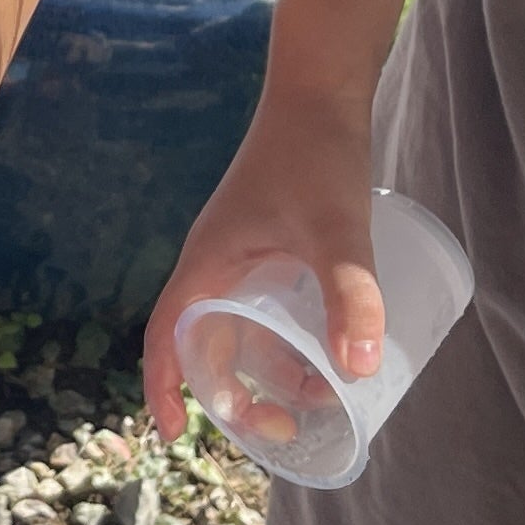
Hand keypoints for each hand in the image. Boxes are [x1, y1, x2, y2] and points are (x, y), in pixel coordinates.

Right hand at [144, 93, 380, 441]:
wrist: (323, 89)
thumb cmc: (316, 153)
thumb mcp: (337, 228)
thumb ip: (351, 293)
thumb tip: (360, 370)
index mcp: (208, 264)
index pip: (167, 337)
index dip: (165, 388)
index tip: (176, 435)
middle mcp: (218, 263)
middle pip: (207, 344)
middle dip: (236, 395)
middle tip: (281, 429)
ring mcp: (245, 252)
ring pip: (244, 328)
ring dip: (271, 370)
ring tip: (323, 396)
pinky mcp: (275, 242)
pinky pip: (269, 306)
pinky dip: (290, 338)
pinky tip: (333, 347)